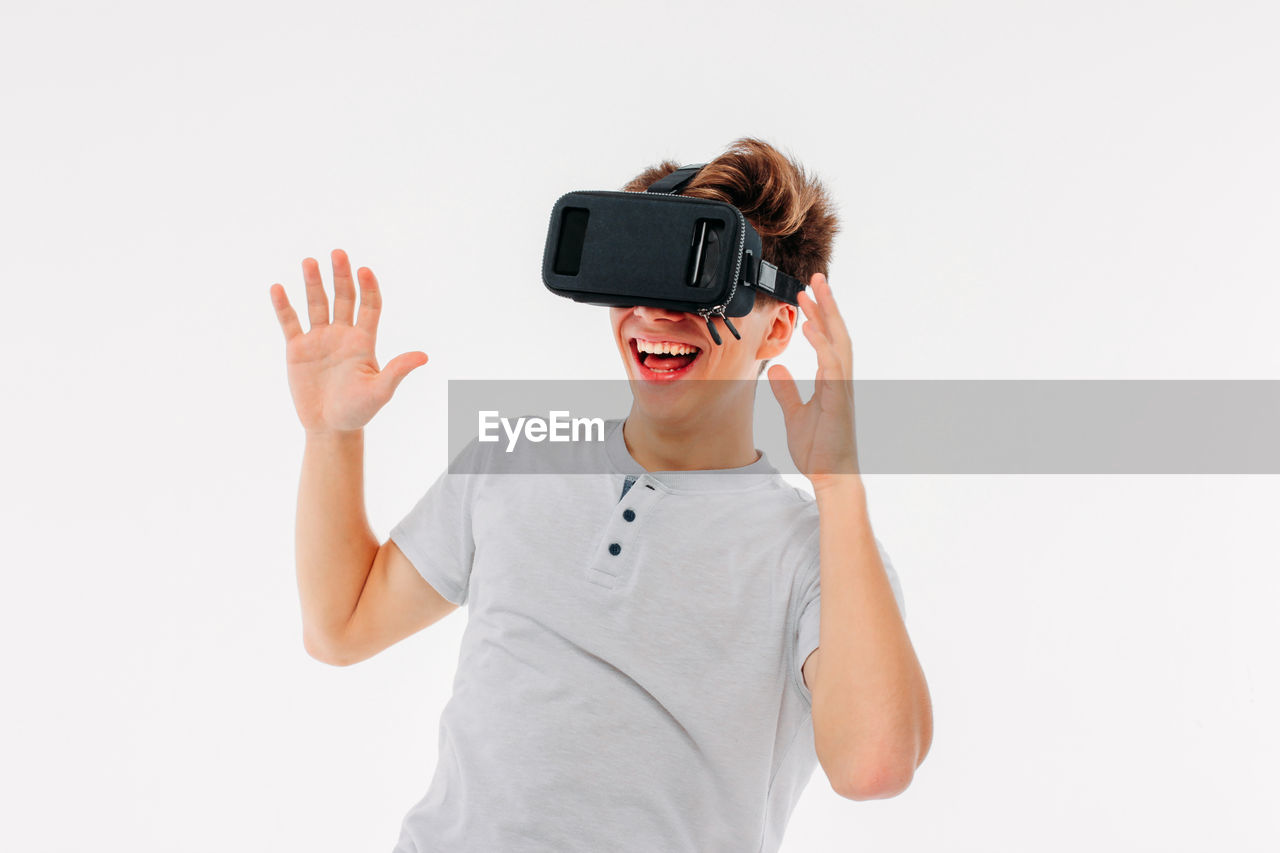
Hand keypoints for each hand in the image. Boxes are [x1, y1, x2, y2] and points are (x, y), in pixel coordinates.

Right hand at [269, 249, 427, 434]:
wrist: (330, 427)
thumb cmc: (359, 411)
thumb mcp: (380, 391)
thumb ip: (397, 371)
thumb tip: (423, 356)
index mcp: (363, 341)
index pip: (369, 306)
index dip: (368, 288)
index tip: (365, 271)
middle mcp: (342, 334)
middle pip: (343, 298)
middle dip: (341, 276)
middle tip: (338, 253)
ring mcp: (319, 339)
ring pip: (317, 304)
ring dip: (313, 283)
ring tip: (310, 262)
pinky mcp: (297, 349)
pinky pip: (290, 322)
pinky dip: (284, 306)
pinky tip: (278, 288)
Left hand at [766, 273, 859, 487]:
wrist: (831, 477)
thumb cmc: (819, 450)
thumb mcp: (795, 414)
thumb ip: (787, 390)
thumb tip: (777, 368)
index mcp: (831, 381)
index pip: (827, 341)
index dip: (818, 316)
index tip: (806, 295)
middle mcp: (840, 380)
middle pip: (836, 333)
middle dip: (827, 304)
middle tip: (816, 278)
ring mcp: (842, 388)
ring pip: (837, 343)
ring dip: (827, 316)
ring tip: (815, 291)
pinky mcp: (839, 400)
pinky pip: (832, 367)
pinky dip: (823, 345)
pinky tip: (813, 328)